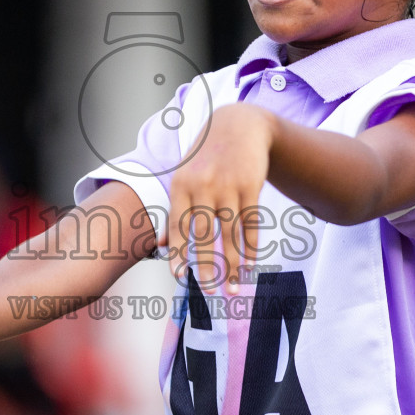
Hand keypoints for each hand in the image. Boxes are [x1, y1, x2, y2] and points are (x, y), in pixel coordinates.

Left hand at [167, 102, 276, 295]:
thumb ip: (177, 209)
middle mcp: (204, 185)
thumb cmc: (207, 157)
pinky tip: (250, 265)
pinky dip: (251, 247)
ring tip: (232, 288)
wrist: (239, 125)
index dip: (179, 251)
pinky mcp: (252, 185)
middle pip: (204, 234)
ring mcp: (229, 185)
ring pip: (230, 233)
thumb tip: (163, 244)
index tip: (180, 276)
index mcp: (181, 185)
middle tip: (209, 290)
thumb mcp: (185, 175)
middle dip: (207, 265)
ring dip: (232, 264)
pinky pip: (251, 223)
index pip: (178, 224)